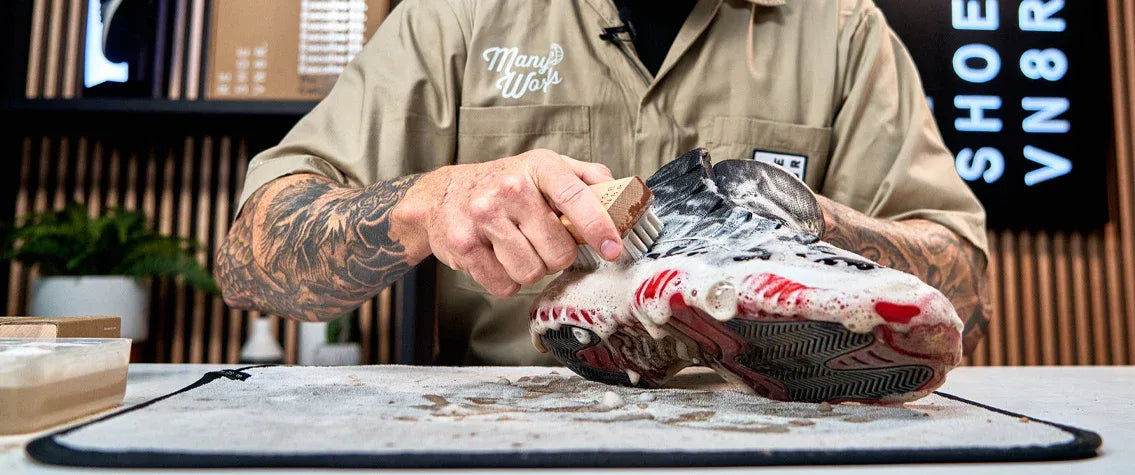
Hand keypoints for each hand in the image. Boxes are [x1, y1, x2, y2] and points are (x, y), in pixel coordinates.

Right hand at [392, 149, 620, 296]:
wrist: (442, 195)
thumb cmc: (502, 184)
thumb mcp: (545, 168)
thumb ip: (587, 178)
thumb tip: (623, 196)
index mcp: (538, 166)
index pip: (576, 197)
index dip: (599, 227)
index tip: (613, 248)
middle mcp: (509, 189)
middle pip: (557, 250)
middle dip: (557, 255)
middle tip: (543, 242)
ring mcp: (483, 217)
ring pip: (531, 272)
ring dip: (531, 269)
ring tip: (519, 248)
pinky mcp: (464, 246)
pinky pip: (504, 285)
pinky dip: (507, 280)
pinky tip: (499, 258)